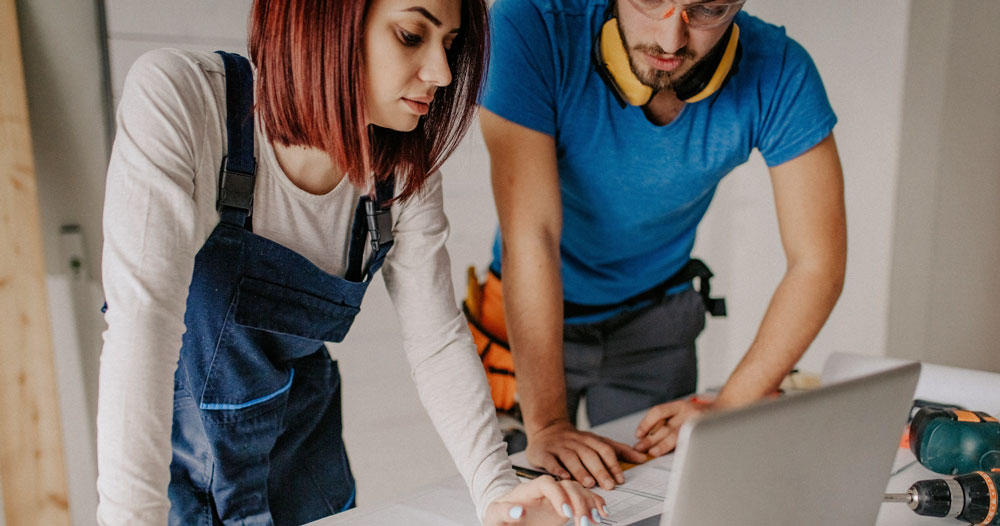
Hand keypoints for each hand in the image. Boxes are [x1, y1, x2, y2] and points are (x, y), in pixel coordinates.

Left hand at [484, 476, 607, 525]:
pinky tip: (601, 513)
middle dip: (578, 502)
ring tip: (594, 520)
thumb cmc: (498, 516)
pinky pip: (584, 498)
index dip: (558, 495)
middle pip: (567, 485)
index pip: (547, 483)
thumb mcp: (495, 515)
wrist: (504, 518)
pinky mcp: (566, 505)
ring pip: (579, 490)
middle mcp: (546, 489)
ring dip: (589, 504)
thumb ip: (505, 513)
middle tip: (582, 522)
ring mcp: (557, 496)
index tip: (564, 512)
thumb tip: (518, 511)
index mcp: (529, 488)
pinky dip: (594, 503)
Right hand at [526, 421, 646, 489]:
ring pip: (571, 458)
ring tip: (589, 483)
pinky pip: (550, 461)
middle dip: (600, 471)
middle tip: (609, 486)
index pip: (604, 450)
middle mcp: (575, 441)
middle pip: (589, 455)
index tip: (620, 479)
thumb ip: (619, 450)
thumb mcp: (597, 442)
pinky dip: (557, 469)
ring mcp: (559, 446)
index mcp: (590, 439)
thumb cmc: (576, 441)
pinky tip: (564, 478)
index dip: (613, 464)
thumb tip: (643, 458)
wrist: (547, 430)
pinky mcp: (544, 453)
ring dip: (581, 471)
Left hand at [632, 398, 712, 455]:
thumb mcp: (686, 409)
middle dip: (649, 439)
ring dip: (660, 445)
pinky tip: (669, 453)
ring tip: (651, 452)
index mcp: (681, 405)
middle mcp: (688, 411)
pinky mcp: (704, 431)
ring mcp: (697, 422)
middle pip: (664, 426)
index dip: (646, 423)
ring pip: (674, 435)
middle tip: (639, 448)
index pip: (658, 412)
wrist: (728, 408)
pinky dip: (676, 449)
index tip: (638, 434)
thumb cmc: (703, 413)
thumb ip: (671, 419)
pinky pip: (687, 441)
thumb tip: (650, 434)